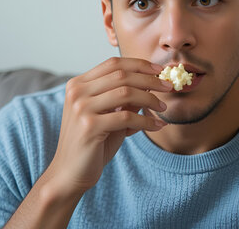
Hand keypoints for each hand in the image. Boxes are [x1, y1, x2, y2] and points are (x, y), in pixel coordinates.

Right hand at [46, 57, 171, 197]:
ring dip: (150, 99)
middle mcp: (77, 92)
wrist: (70, 173)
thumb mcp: (110, 115)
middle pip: (121, 75)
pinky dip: (146, 120)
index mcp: (78, 84)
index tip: (158, 70)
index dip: (139, 64)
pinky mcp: (89, 126)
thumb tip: (151, 82)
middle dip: (150, 80)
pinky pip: (127, 117)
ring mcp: (81, 108)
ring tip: (163, 107)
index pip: (113, 64)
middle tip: (168, 86)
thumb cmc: (92, 144)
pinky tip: (156, 125)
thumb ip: (125, 98)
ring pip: (126, 93)